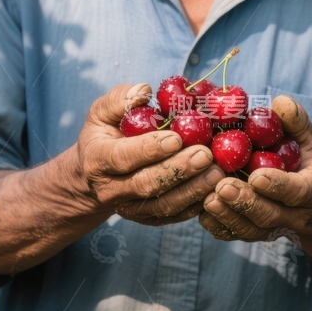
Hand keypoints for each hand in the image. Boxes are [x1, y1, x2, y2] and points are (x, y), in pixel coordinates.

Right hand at [69, 83, 224, 225]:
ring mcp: (130, 209)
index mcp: (97, 159)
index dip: (149, 149)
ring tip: (216, 172)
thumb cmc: (105, 134)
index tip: (177, 138)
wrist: (95, 176)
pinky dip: (195, 205)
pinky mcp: (148, 219)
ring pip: (163, 205)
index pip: (122, 157)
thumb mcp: (102, 111)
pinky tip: (214, 189)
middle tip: (205, 154)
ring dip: (192, 190)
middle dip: (178, 170)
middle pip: (146, 184)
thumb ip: (121, 99)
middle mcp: (111, 189)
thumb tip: (145, 90)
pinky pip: (174, 216)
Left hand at [198, 95, 311, 240]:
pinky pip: (232, 234)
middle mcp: (291, 215)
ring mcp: (269, 228)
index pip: (295, 191)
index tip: (256, 176)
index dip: (277, 185)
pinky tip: (199, 209)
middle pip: (268, 215)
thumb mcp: (305, 138)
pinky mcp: (249, 233)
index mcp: (309, 189)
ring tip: (207, 199)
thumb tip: (279, 103)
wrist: (307, 201)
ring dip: (227, 215)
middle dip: (245, 202)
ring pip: (249, 229)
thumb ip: (295, 121)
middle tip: (223, 187)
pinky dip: (216, 225)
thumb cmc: (300, 159)